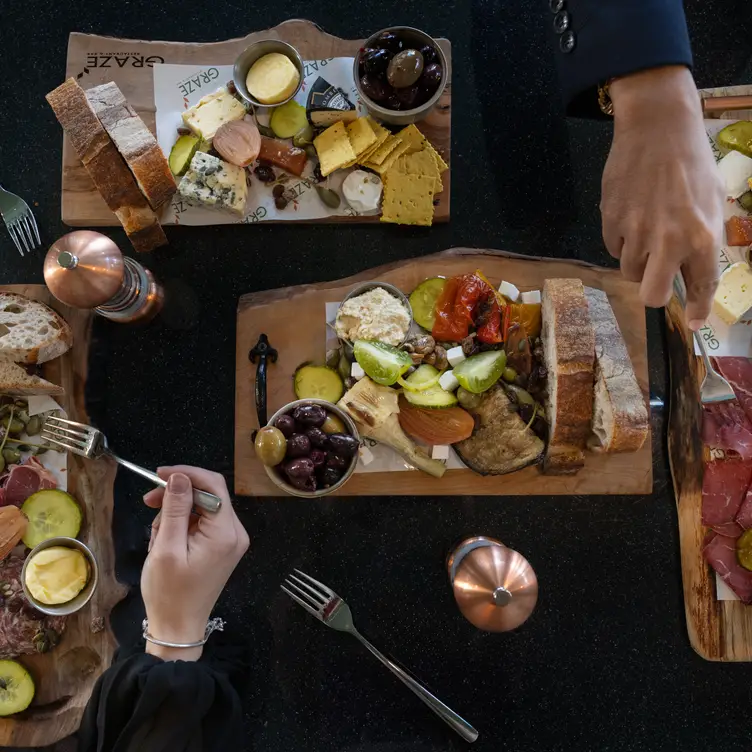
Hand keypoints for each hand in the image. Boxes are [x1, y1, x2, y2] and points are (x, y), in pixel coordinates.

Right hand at [141, 466, 249, 660]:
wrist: (178, 629)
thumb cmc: (169, 593)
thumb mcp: (166, 548)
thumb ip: (175, 509)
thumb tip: (179, 476)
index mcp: (226, 532)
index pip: (213, 486)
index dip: (187, 474)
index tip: (158, 475)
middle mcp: (235, 532)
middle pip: (209, 494)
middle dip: (178, 494)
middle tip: (149, 502)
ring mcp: (230, 540)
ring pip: (202, 508)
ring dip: (176, 513)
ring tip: (156, 535)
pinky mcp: (222, 546)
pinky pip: (202, 522)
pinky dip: (182, 525)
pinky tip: (165, 540)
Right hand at [602, 66, 724, 329]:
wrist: (657, 127)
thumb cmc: (692, 162)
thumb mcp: (710, 202)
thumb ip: (703, 241)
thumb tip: (690, 274)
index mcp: (701, 236)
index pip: (701, 286)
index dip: (699, 309)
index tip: (696, 323)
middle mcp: (668, 241)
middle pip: (651, 296)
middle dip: (654, 295)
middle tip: (656, 283)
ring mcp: (635, 233)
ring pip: (629, 271)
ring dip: (637, 260)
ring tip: (645, 231)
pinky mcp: (610, 222)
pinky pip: (613, 248)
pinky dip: (621, 241)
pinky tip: (631, 216)